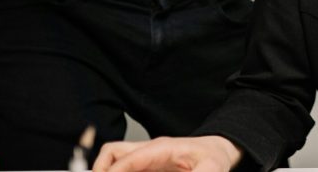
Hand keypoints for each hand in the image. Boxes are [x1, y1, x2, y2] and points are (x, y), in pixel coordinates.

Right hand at [94, 135, 241, 171]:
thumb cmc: (213, 156)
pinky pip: (126, 170)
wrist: (217, 151)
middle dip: (101, 169)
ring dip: (108, 171)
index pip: (129, 157)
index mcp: (162, 148)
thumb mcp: (212, 167)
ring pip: (114, 161)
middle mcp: (149, 151)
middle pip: (113, 152)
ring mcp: (145, 159)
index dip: (114, 171)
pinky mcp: (146, 168)